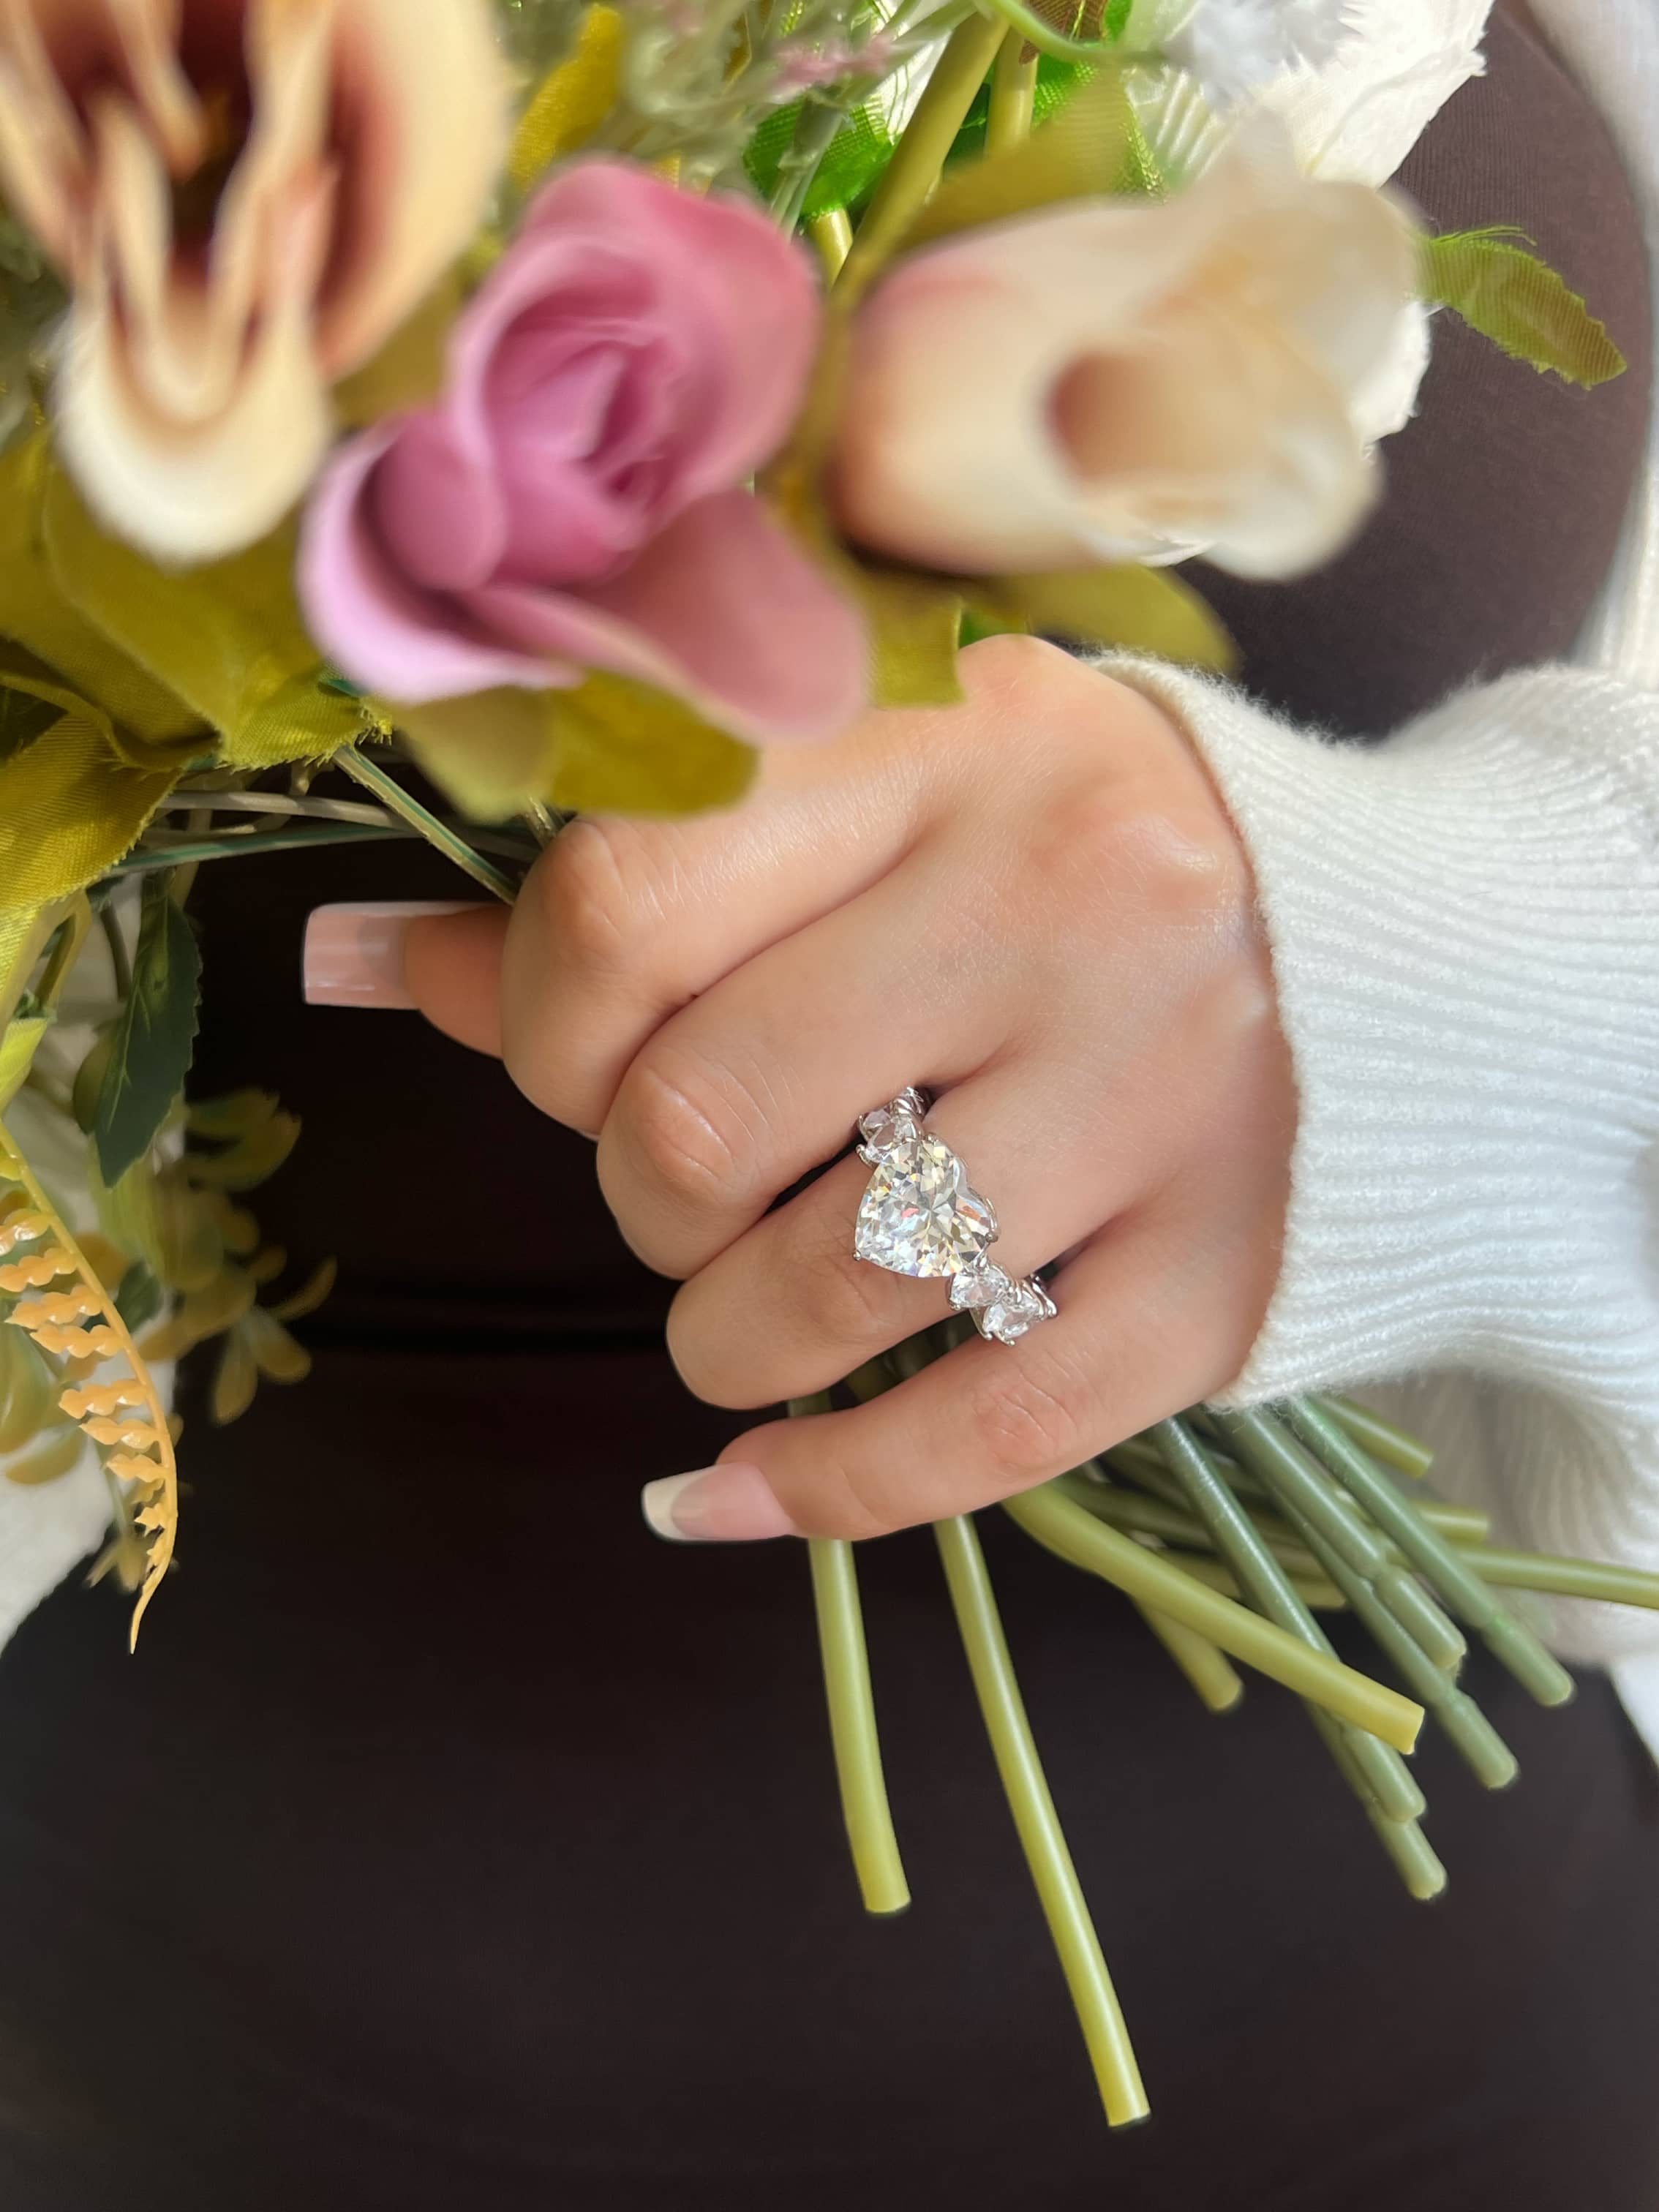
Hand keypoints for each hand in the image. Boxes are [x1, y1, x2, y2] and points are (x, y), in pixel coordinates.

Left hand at [396, 638, 1295, 1540]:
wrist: (1388, 952)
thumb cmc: (1057, 859)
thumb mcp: (861, 804)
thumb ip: (612, 881)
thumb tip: (352, 957)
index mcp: (934, 747)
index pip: (619, 907)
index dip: (544, 1030)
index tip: (589, 1053)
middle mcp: (1064, 902)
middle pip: (702, 1122)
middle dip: (638, 1191)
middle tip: (684, 1175)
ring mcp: (1164, 1094)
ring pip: (830, 1289)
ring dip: (719, 1334)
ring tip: (739, 1301)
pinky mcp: (1227, 1270)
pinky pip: (981, 1435)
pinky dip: (827, 1488)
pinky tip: (738, 1487)